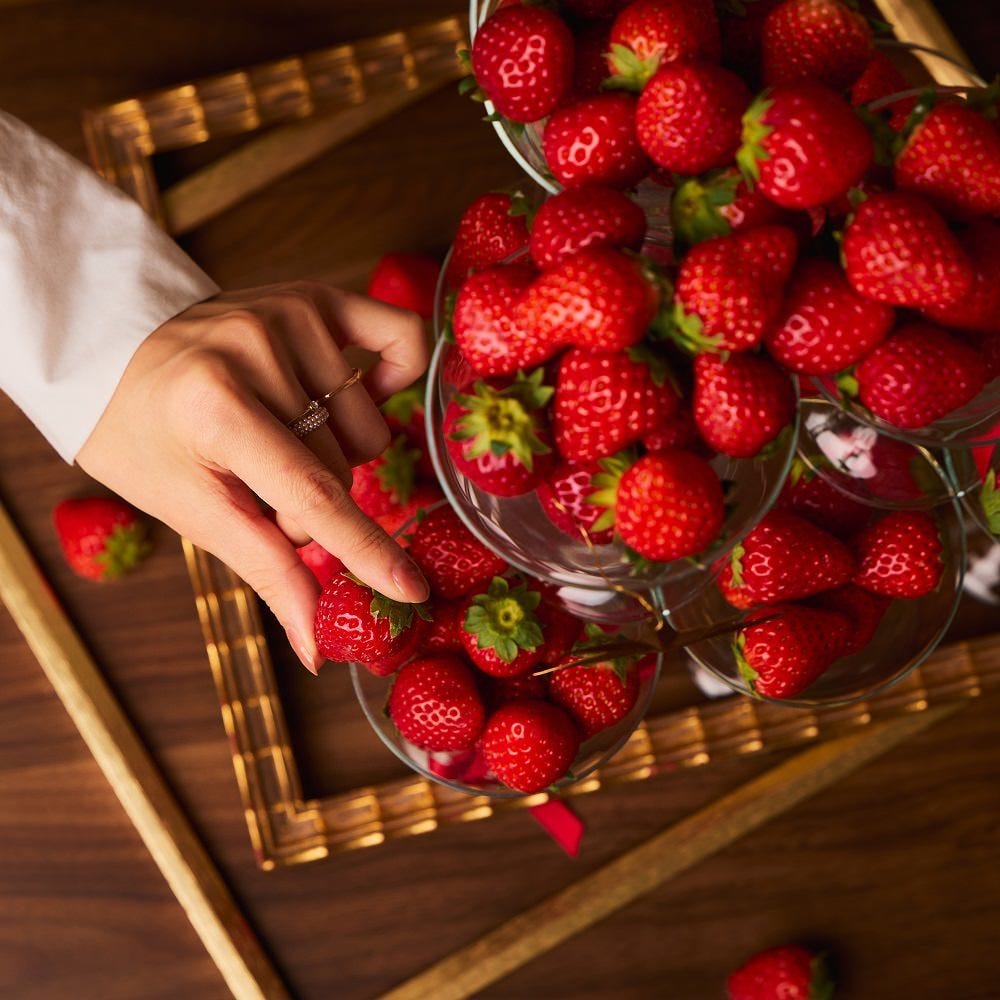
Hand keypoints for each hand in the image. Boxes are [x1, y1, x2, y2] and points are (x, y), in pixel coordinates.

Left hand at [77, 280, 430, 671]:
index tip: (409, 589)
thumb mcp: (190, 509)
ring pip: (368, 428)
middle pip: (339, 469)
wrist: (114, 355)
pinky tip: (356, 392)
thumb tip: (318, 646)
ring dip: (337, 452)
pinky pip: (401, 339)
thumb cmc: (143, 438)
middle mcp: (256, 349)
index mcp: (214, 410)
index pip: (310, 493)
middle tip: (262, 485)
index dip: (364, 548)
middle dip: (309, 502)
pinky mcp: (315, 295)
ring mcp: (290, 313)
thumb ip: (265, 570)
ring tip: (286, 437)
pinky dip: (393, 378)